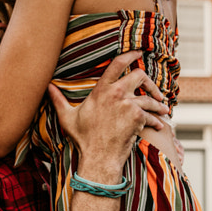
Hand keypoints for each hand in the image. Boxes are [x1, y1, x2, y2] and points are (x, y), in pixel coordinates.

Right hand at [47, 51, 169, 176]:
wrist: (98, 156)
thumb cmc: (83, 138)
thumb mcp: (67, 117)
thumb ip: (58, 100)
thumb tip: (48, 87)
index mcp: (101, 89)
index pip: (118, 63)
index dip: (130, 55)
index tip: (139, 53)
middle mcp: (116, 93)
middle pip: (140, 75)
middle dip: (150, 81)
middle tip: (155, 90)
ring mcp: (128, 105)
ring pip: (150, 98)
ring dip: (159, 104)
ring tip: (163, 109)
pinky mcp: (138, 117)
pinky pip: (151, 115)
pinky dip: (157, 121)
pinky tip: (159, 125)